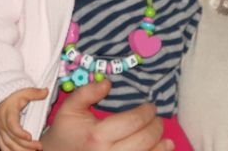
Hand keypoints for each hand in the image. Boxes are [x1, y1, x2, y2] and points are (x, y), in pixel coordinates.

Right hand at [0, 87, 47, 150]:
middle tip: (39, 147)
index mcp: (8, 113)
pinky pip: (3, 146)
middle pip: (11, 138)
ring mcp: (0, 130)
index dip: (20, 132)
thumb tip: (46, 91)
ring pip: (7, 145)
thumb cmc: (13, 96)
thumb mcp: (24, 91)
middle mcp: (2, 124)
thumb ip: (35, 93)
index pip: (12, 125)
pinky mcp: (0, 134)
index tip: (30, 137)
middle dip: (25, 145)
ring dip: (20, 150)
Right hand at [40, 80, 171, 150]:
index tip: (150, 107)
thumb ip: (86, 93)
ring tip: (163, 138)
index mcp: (96, 136)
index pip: (134, 121)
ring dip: (160, 146)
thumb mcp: (69, 110)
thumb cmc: (63, 135)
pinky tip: (161, 150)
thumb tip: (108, 83)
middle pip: (144, 140)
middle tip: (156, 119)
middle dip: (156, 127)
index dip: (147, 112)